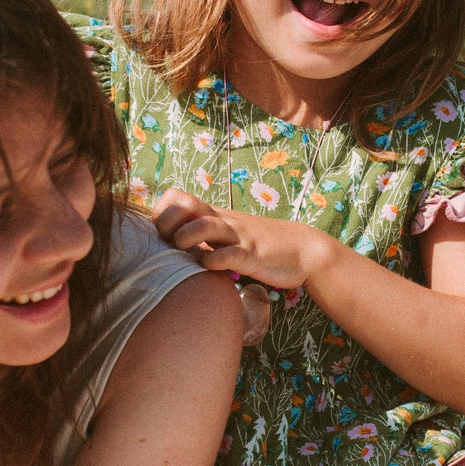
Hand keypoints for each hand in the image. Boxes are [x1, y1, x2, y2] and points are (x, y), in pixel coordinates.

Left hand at [149, 188, 332, 292]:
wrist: (302, 249)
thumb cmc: (260, 246)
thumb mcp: (228, 236)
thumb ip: (204, 236)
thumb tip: (173, 246)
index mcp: (214, 215)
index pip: (176, 197)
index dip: (161, 214)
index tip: (162, 236)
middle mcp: (223, 221)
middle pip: (184, 204)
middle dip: (167, 223)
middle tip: (168, 244)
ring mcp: (238, 236)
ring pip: (204, 226)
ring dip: (187, 239)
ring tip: (187, 254)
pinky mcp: (252, 255)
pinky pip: (228, 256)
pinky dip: (213, 262)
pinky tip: (210, 268)